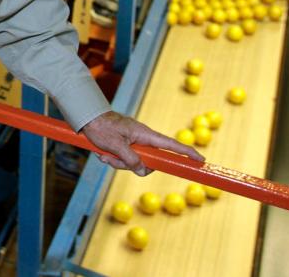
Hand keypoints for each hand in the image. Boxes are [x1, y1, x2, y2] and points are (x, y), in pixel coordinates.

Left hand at [81, 111, 203, 175]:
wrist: (87, 118)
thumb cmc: (102, 127)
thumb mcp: (115, 146)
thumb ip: (130, 159)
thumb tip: (143, 170)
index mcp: (145, 135)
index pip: (171, 145)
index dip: (187, 153)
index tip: (200, 160)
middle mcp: (143, 139)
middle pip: (148, 161)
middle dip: (130, 165)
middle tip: (114, 159)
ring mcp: (134, 142)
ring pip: (134, 162)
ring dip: (118, 162)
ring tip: (104, 154)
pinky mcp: (126, 145)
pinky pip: (124, 159)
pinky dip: (113, 159)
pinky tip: (101, 153)